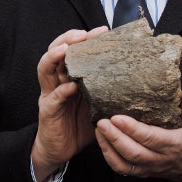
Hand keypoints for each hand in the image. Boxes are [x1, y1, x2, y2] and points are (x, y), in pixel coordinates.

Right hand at [32, 26, 105, 179]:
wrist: (60, 150)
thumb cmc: (79, 126)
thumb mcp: (97, 104)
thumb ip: (106, 90)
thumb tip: (136, 79)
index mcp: (68, 77)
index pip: (73, 51)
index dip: (84, 39)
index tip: (103, 31)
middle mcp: (56, 82)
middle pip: (55, 53)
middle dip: (68, 40)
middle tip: (83, 34)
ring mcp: (49, 95)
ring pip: (45, 70)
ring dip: (55, 57)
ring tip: (66, 49)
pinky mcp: (48, 111)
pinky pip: (53, 98)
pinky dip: (61, 91)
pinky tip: (71, 86)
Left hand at [95, 87, 181, 180]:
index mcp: (173, 144)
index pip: (150, 138)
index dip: (133, 129)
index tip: (117, 117)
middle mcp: (159, 158)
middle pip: (134, 152)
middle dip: (115, 137)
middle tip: (102, 122)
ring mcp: (148, 167)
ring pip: (124, 162)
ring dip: (108, 147)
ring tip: (99, 129)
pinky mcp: (140, 172)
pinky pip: (121, 168)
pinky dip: (109, 156)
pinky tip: (102, 142)